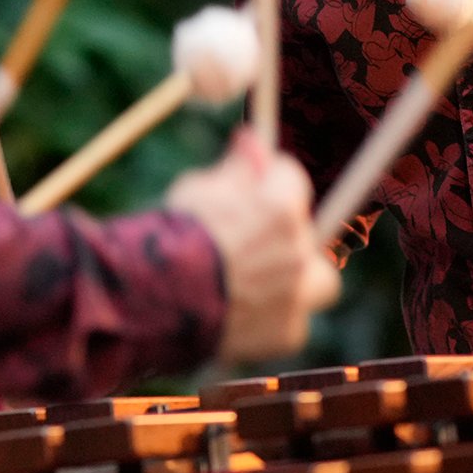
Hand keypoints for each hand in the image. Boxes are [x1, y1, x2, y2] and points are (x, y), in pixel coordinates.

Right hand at [166, 130, 340, 362]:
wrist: (153, 302)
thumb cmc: (173, 237)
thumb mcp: (199, 189)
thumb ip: (236, 169)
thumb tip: (252, 139)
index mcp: (281, 206)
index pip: (291, 176)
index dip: (269, 181)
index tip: (253, 188)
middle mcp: (299, 249)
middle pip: (308, 231)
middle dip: (284, 233)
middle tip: (252, 241)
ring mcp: (297, 294)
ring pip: (318, 282)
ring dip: (298, 279)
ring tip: (260, 284)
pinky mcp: (287, 333)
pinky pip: (291, 323)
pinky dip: (271, 320)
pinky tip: (241, 318)